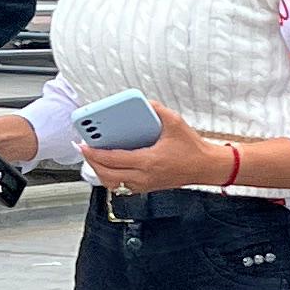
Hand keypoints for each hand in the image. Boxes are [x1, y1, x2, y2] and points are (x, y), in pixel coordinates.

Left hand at [77, 102, 238, 194]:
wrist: (206, 167)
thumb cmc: (192, 148)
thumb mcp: (175, 122)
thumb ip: (156, 109)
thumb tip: (142, 102)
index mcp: (148, 161)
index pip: (113, 159)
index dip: (94, 152)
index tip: (83, 144)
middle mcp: (144, 176)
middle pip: (107, 175)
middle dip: (91, 162)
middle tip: (84, 149)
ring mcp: (144, 184)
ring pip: (112, 183)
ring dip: (100, 171)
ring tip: (93, 157)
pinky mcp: (147, 187)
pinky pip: (122, 185)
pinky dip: (111, 175)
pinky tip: (109, 164)